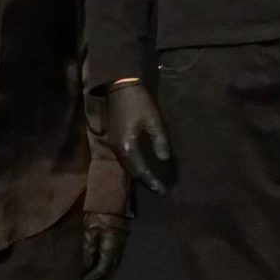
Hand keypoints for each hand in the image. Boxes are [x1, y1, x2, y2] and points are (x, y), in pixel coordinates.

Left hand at [82, 212, 127, 279]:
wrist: (111, 202)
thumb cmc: (97, 215)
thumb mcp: (89, 232)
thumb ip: (89, 249)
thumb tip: (87, 265)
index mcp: (110, 247)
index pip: (103, 268)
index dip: (94, 277)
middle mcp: (119, 249)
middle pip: (111, 270)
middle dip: (101, 278)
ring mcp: (122, 246)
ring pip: (115, 265)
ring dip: (106, 273)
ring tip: (94, 276)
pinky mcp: (121, 242)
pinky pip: (116, 259)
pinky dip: (109, 265)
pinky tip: (101, 265)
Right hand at [105, 82, 175, 196]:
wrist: (119, 87)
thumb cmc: (139, 103)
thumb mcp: (154, 121)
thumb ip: (160, 142)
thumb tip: (164, 160)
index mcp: (128, 147)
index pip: (141, 171)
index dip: (152, 183)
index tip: (163, 192)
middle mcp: (118, 150)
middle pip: (132, 172)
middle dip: (146, 183)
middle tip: (160, 191)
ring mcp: (114, 145)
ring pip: (127, 167)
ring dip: (139, 176)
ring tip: (152, 183)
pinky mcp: (115, 140)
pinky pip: (124, 160)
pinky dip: (134, 167)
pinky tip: (142, 168)